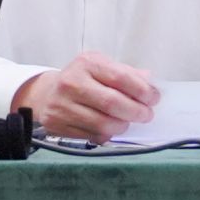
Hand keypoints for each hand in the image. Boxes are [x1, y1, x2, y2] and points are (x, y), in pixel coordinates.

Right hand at [14, 51, 159, 142]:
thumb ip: (126, 74)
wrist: (46, 93)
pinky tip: (109, 128)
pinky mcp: (57, 125)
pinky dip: (106, 135)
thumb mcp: (101, 67)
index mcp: (86, 63)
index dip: (142, 90)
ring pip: (102, 123)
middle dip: (136, 111)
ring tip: (127, 122)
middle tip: (146, 115)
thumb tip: (149, 82)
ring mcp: (62, 105)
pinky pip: (91, 136)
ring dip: (122, 125)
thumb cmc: (81, 79)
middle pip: (112, 103)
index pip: (120, 77)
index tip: (154, 99)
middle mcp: (71, 82)